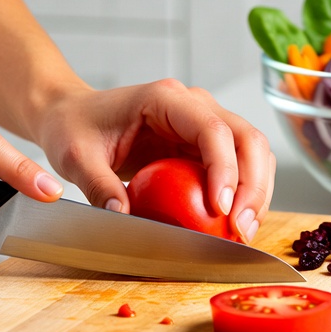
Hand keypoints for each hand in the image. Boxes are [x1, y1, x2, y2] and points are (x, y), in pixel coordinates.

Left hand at [34, 78, 275, 242]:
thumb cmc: (74, 128)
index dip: (224, 168)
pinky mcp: (204, 145)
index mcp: (164, 99)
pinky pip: (238, 166)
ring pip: (252, 151)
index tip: (219, 209)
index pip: (211, 128)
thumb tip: (123, 218)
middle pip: (246, 137)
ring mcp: (203, 123)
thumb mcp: (76, 157)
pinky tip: (235, 224)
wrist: (73, 116)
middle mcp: (192, 105)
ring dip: (256, 192)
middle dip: (252, 185)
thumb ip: (98, 185)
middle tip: (242, 229)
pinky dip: (245, 194)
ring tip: (244, 232)